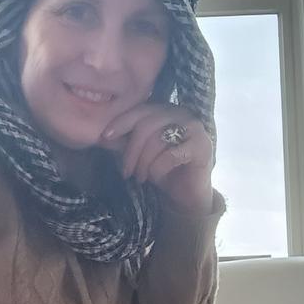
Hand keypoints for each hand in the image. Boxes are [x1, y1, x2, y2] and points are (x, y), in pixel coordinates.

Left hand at [97, 103, 213, 213]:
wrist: (186, 194)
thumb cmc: (161, 170)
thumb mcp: (137, 154)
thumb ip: (122, 142)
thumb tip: (101, 136)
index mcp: (165, 110)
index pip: (140, 110)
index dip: (121, 122)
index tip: (105, 137)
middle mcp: (181, 113)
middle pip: (147, 125)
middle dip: (131, 151)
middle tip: (126, 172)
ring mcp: (194, 128)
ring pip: (158, 139)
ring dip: (143, 163)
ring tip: (140, 177)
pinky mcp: (202, 146)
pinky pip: (171, 155)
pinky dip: (157, 169)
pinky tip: (155, 178)